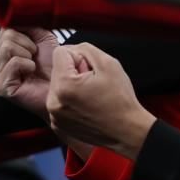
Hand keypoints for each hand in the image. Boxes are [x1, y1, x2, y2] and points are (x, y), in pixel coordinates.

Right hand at [0, 28, 58, 119]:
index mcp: (3, 50)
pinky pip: (13, 62)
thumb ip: (28, 24)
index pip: (6, 28)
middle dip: (28, 44)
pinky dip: (27, 65)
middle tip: (35, 56)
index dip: (25, 32)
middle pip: (6, 36)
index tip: (34, 43)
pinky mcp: (1, 87)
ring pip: (8, 47)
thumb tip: (16, 14)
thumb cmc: (53, 65)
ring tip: (33, 64)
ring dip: (27, 54)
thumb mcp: (42, 37)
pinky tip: (30, 72)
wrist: (61, 86)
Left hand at [46, 43, 155, 160]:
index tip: (91, 70)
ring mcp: (54, 116)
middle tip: (94, 83)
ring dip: (72, 85)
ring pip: (58, 85)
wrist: (126, 130)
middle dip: (74, 71)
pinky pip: (59, 102)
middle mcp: (53, 102)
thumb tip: (73, 50)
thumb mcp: (109, 63)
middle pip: (58, 70)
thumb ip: (86, 49)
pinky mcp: (58, 124)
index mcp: (64, 86)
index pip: (60, 53)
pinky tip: (87, 106)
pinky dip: (71, 100)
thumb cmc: (120, 99)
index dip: (80, 56)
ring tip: (91, 95)